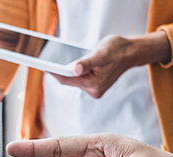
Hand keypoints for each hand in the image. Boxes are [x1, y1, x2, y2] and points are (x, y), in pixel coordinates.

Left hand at [50, 31, 171, 98]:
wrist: (130, 52)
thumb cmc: (117, 50)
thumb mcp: (102, 53)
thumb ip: (88, 62)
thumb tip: (75, 69)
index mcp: (94, 84)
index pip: (67, 79)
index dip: (53, 73)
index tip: (42, 66)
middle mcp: (93, 90)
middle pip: (68, 81)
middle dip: (57, 71)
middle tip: (43, 62)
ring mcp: (94, 90)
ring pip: (73, 80)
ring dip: (65, 71)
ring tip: (53, 61)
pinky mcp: (94, 86)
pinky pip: (78, 79)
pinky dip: (72, 72)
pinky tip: (67, 64)